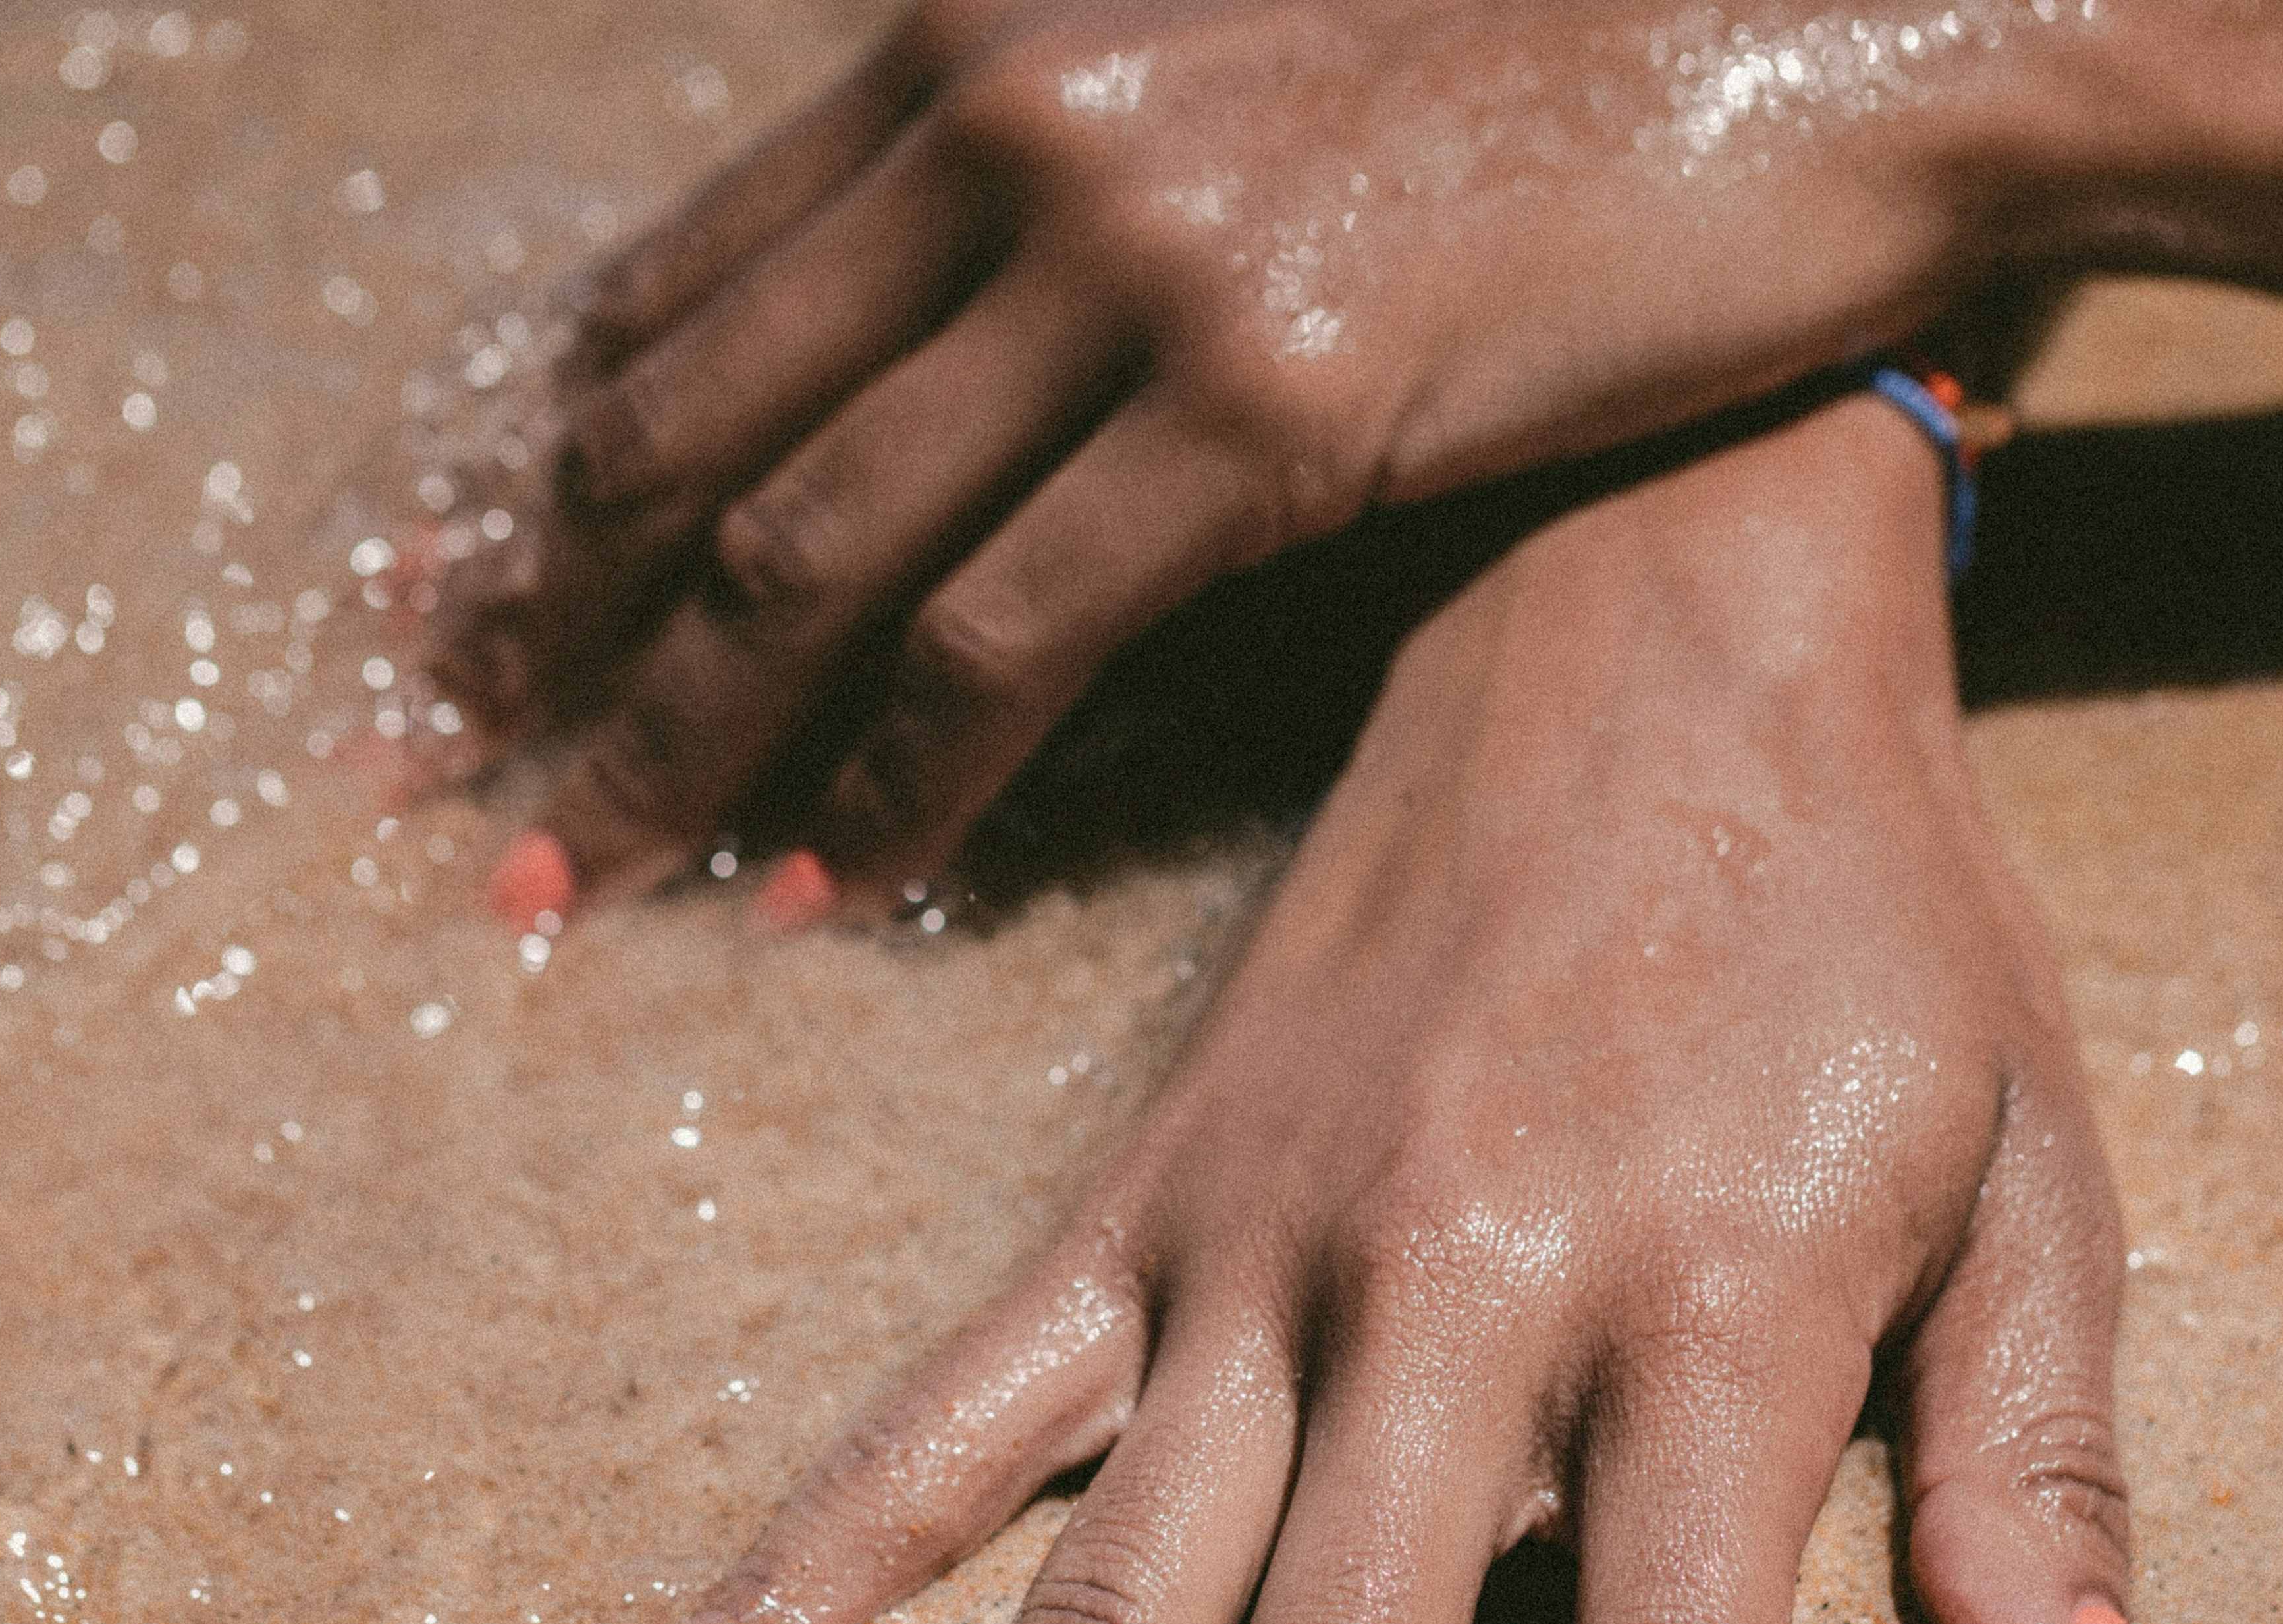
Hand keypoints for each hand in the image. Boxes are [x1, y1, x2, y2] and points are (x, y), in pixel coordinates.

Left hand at [430, 0, 2054, 921]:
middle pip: (688, 421)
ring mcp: (1134, 260)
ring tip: (580, 875)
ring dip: (674, 737)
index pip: (684, 281)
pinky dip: (893, 772)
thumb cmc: (1547, 40)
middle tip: (457, 770)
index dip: (554, 472)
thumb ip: (1061, 158)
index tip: (478, 609)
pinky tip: (828, 876)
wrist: (1825, 3)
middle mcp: (1012, 122)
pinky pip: (1004, 633)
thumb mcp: (1243, 52)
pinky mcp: (1267, 403)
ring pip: (808, 546)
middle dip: (550, 625)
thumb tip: (938, 323)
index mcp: (980, 31)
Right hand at [559, 393, 2156, 1623]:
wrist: (1648, 597)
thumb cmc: (1873, 904)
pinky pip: (940, 1414)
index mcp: (1702, 1303)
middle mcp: (1447, 1292)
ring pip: (1097, 1598)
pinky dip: (790, 1574)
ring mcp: (1255, 1243)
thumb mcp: (2035, 1152)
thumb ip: (2034, 1453)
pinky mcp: (1140, 1195)